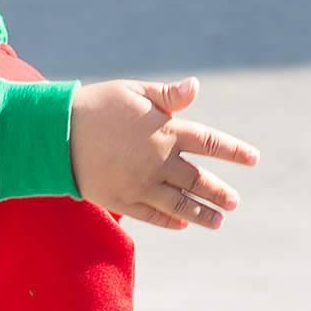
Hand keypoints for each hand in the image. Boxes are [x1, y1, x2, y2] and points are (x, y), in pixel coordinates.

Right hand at [69, 76, 260, 230]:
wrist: (57, 133)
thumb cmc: (97, 106)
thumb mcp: (134, 92)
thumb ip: (167, 96)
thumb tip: (195, 87)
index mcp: (165, 131)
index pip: (209, 142)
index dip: (234, 151)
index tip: (253, 159)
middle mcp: (159, 160)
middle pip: (199, 180)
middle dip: (219, 192)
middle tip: (234, 202)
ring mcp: (141, 184)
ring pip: (180, 204)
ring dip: (202, 214)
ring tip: (219, 221)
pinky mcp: (122, 199)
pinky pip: (153, 214)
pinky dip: (171, 220)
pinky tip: (183, 223)